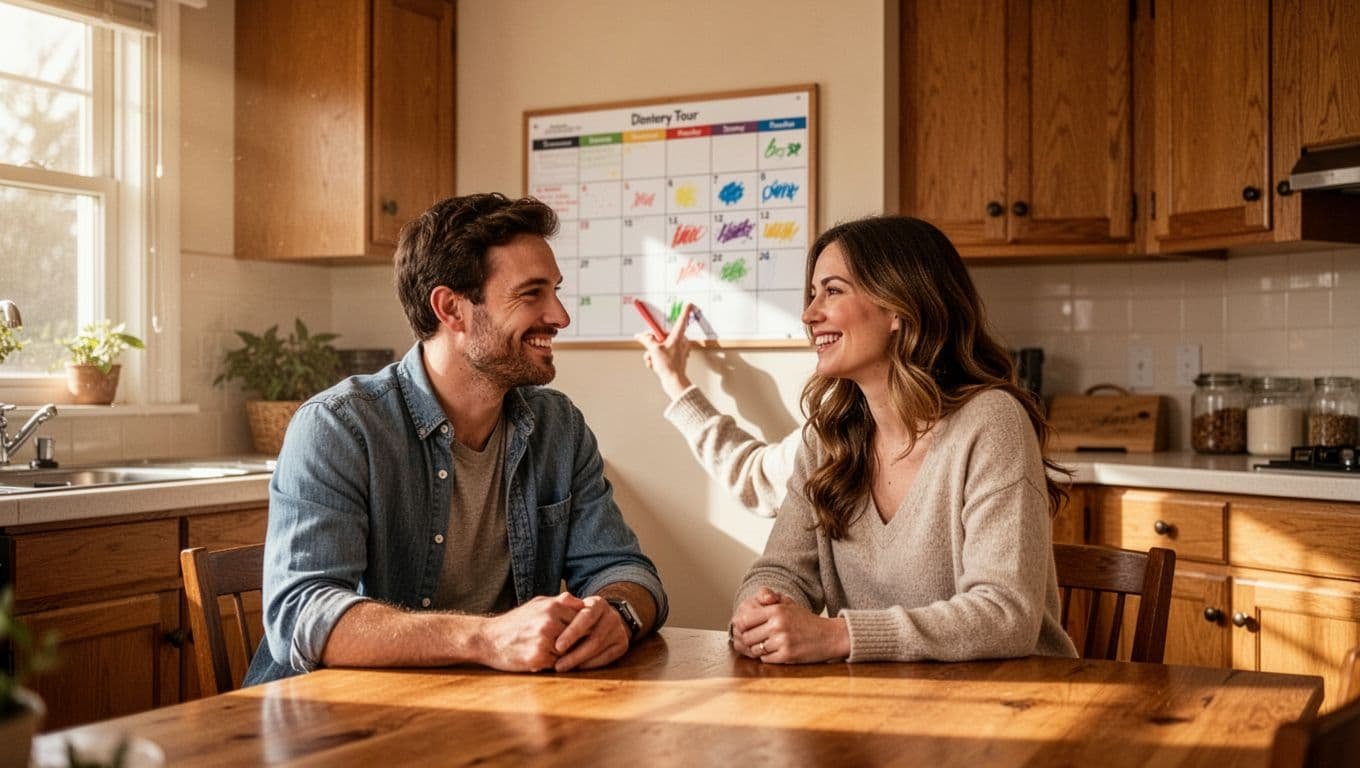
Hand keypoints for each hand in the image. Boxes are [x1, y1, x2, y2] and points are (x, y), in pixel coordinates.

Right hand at [478, 593, 583, 671]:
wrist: (488, 639)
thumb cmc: (516, 621)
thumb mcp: (538, 603)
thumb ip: (561, 602)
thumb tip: (584, 603)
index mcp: (552, 606)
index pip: (583, 619)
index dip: (583, 627)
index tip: (581, 633)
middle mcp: (549, 622)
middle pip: (579, 636)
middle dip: (575, 642)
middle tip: (570, 645)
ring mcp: (544, 640)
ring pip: (569, 651)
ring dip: (565, 654)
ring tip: (551, 651)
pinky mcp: (537, 658)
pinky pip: (557, 663)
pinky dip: (552, 663)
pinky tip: (541, 658)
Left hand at [551, 595, 629, 671]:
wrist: (603, 619)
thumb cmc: (580, 614)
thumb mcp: (573, 606)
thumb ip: (566, 603)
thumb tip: (565, 599)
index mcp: (599, 603)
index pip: (587, 616)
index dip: (572, 632)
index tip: (557, 646)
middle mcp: (612, 616)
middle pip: (594, 637)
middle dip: (574, 653)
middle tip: (558, 665)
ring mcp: (619, 631)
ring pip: (599, 649)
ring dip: (579, 661)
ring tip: (563, 667)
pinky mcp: (622, 645)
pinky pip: (606, 658)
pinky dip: (590, 664)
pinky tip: (576, 668)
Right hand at [636, 303, 694, 399]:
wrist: (674, 381)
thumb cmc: (669, 366)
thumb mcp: (654, 350)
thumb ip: (647, 340)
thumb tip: (640, 335)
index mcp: (677, 337)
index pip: (681, 320)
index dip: (685, 312)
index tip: (689, 304)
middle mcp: (680, 342)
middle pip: (663, 336)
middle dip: (653, 344)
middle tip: (650, 350)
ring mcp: (678, 351)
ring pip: (661, 346)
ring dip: (653, 353)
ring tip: (653, 361)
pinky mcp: (675, 358)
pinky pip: (662, 354)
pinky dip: (656, 359)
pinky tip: (655, 365)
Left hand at [730, 587, 849, 663]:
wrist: (829, 636)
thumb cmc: (805, 620)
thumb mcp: (788, 603)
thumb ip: (769, 597)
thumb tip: (751, 600)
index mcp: (776, 610)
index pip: (744, 619)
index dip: (741, 626)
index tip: (745, 629)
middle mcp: (778, 625)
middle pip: (747, 637)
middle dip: (749, 640)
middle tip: (755, 640)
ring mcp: (782, 641)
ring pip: (755, 649)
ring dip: (758, 649)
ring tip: (767, 645)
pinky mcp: (787, 655)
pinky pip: (766, 659)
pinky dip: (768, 657)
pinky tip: (776, 651)